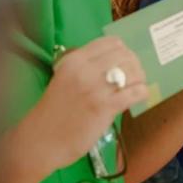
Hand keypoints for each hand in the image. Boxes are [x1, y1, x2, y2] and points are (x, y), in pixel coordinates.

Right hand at [25, 36, 147, 173]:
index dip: (123, 51)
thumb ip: (86, 67)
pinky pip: (135, 92)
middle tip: (134, 77)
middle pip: (125, 55)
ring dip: (140, 79)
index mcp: (74, 60)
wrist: (40, 140)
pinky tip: (137, 98)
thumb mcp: (64, 78)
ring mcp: (96, 88)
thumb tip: (114, 61)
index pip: (111, 42)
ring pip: (133, 71)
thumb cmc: (53, 111)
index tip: (124, 62)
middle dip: (134, 65)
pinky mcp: (105, 106)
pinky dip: (141, 93)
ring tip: (136, 87)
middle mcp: (85, 70)